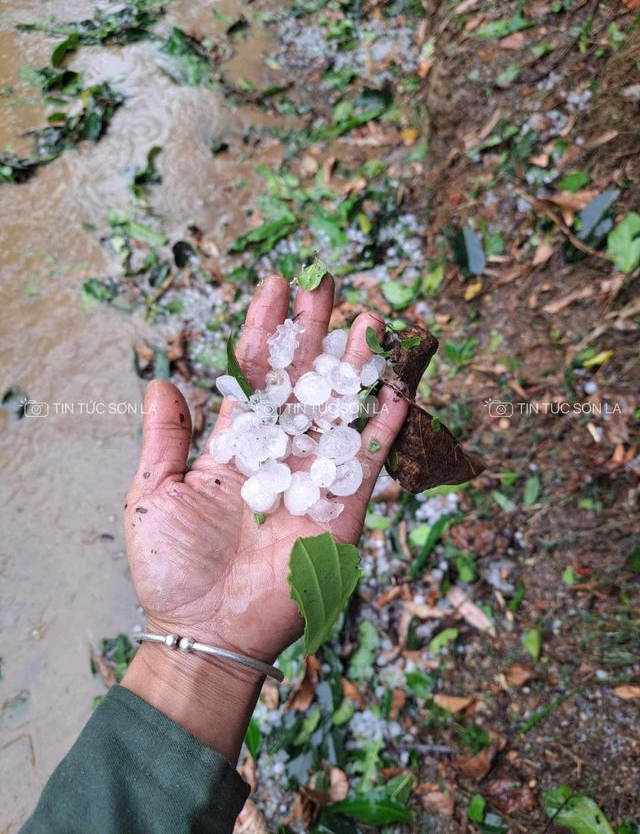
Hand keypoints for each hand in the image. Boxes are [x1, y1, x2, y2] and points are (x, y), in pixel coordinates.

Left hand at [122, 274, 406, 760]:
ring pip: (340, 410)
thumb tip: (160, 381)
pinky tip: (395, 385)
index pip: (255, 374)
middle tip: (324, 284)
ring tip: (368, 321)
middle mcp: (278, 452)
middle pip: (303, 381)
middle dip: (314, 333)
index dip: (264, 330)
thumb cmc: (172, 566)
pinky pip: (366, 459)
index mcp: (235, 443)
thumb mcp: (154, 494)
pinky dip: (383, 423)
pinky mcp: (342, 509)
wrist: (205, 628)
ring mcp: (312, 477)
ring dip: (355, 367)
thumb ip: (164, 438)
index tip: (273, 286)